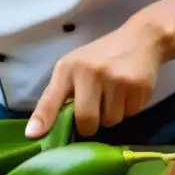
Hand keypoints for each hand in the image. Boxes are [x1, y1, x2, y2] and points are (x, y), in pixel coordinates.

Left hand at [25, 23, 164, 138]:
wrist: (141, 38)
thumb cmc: (102, 57)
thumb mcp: (76, 68)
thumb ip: (61, 96)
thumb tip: (40, 130)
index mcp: (68, 68)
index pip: (51, 98)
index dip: (43, 119)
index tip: (33, 135)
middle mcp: (89, 71)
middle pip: (85, 120)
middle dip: (90, 125)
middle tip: (96, 111)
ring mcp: (114, 78)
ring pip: (110, 121)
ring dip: (112, 114)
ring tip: (115, 93)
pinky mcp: (137, 85)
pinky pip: (130, 114)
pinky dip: (129, 108)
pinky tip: (129, 90)